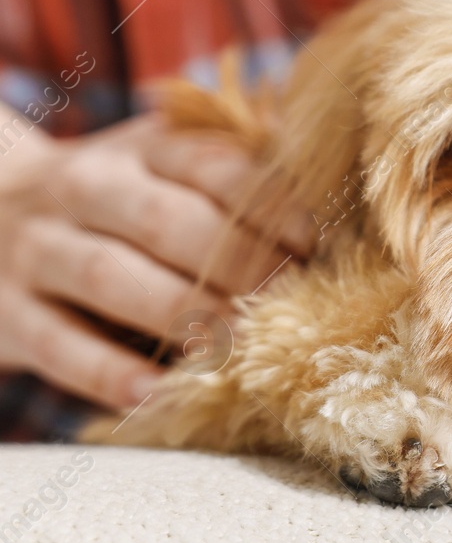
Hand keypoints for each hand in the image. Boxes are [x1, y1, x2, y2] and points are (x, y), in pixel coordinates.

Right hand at [0, 114, 310, 409]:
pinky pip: (63, 347)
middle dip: (236, 263)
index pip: (210, 165)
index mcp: (139, 150)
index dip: (266, 204)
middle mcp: (85, 191)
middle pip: (167, 221)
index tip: (309, 242)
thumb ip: (239, 160)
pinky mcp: (10, 317)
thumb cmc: (119, 196)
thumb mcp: (166, 160)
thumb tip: (329, 162)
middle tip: (288, 299)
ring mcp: (40, 252)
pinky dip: (113, 374)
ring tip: (239, 342)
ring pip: (113, 278)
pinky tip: (162, 392)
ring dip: (184, 314)